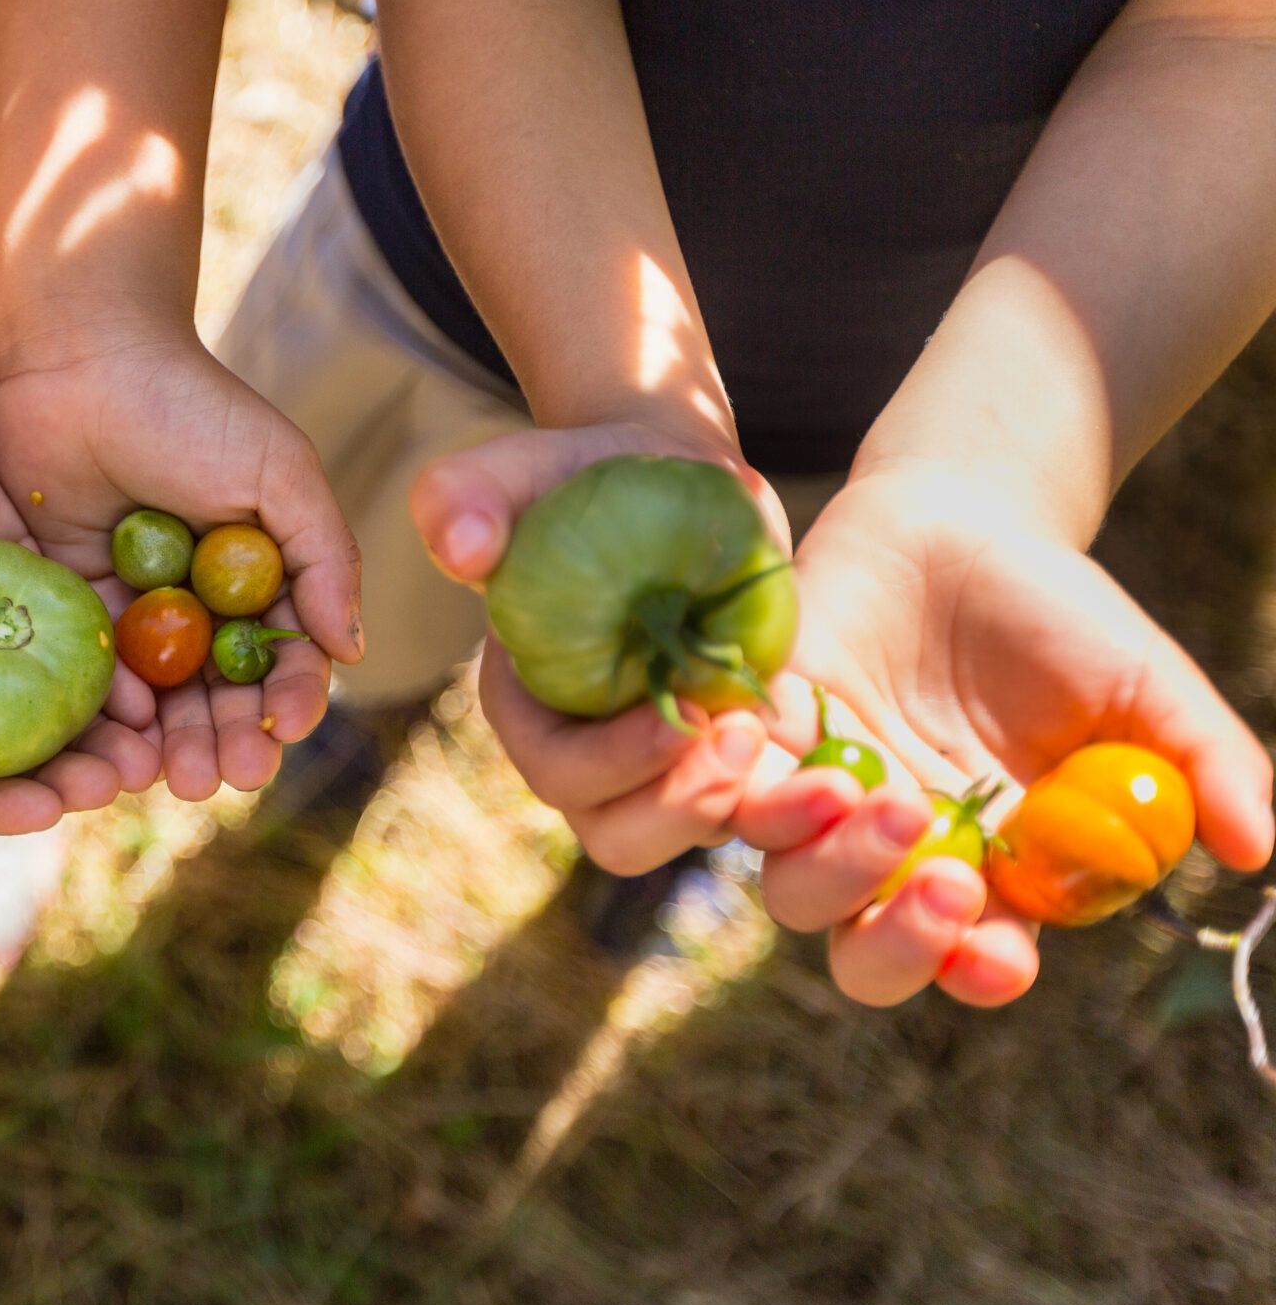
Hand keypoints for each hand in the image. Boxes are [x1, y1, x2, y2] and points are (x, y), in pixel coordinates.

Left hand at [0, 329, 361, 799]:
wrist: (84, 359)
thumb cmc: (193, 405)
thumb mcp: (279, 472)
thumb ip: (324, 558)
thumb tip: (351, 651)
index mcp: (258, 578)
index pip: (283, 659)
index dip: (290, 699)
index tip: (287, 727)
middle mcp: (199, 606)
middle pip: (221, 697)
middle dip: (232, 741)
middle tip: (230, 775)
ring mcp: (135, 611)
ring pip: (161, 701)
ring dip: (175, 745)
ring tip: (181, 779)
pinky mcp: (71, 606)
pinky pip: (95, 674)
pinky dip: (112, 709)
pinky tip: (126, 733)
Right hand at [0, 374, 159, 839]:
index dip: (5, 806)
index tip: (50, 810)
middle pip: (22, 750)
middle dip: (72, 774)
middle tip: (118, 779)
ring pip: (58, 696)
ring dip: (102, 730)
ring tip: (149, 746)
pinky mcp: (25, 571)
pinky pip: (76, 625)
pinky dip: (110, 657)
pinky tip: (146, 679)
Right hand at [410, 418, 789, 874]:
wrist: (674, 476)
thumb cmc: (586, 475)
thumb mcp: (522, 470)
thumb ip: (468, 495)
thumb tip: (461, 548)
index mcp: (528, 706)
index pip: (557, 770)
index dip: (614, 763)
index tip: (684, 715)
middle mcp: (590, 754)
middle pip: (620, 833)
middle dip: (680, 809)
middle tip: (744, 743)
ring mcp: (663, 764)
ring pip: (692, 834)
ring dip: (744, 814)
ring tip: (797, 760)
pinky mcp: (731, 753)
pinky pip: (760, 809)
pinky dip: (798, 802)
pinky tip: (843, 770)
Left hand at [731, 465, 1274, 1007]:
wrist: (958, 524)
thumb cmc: (1056, 617)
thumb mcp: (1145, 686)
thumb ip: (1202, 765)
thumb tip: (1259, 847)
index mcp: (991, 868)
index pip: (974, 958)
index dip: (977, 970)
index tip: (997, 954)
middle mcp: (897, 857)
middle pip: (865, 955)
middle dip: (894, 941)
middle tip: (941, 881)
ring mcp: (820, 803)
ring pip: (789, 888)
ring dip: (822, 861)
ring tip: (860, 790)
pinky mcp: (755, 741)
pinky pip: (720, 796)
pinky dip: (731, 790)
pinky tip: (769, 748)